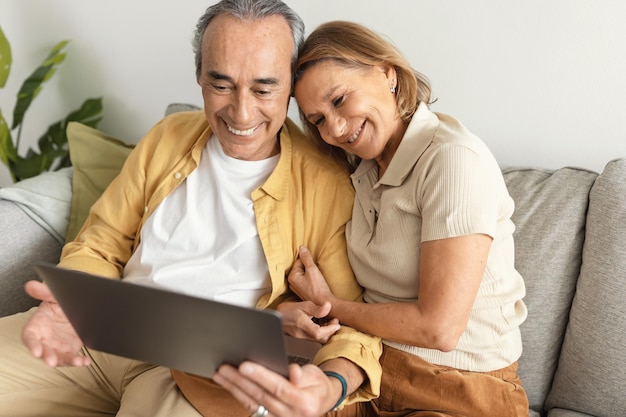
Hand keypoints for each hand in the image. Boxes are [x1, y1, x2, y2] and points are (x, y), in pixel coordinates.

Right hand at [21, 280, 90, 366]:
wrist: (73, 306)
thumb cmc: (58, 302)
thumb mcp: (52, 295)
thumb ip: (43, 292)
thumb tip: (30, 284)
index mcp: (36, 326)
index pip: (29, 337)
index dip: (32, 344)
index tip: (36, 351)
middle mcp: (44, 339)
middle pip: (44, 350)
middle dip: (47, 356)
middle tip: (52, 361)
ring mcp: (57, 346)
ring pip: (59, 357)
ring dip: (67, 361)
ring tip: (77, 361)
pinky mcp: (70, 349)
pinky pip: (73, 358)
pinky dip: (79, 361)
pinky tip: (86, 361)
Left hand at [213, 362, 338, 416]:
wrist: (320, 402)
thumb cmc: (317, 386)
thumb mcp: (316, 375)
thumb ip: (303, 374)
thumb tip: (293, 372)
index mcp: (303, 402)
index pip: (278, 388)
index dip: (261, 376)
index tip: (245, 365)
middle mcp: (290, 414)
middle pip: (261, 396)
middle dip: (240, 381)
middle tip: (225, 368)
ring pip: (252, 403)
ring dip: (234, 388)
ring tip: (220, 374)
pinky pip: (252, 407)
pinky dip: (239, 395)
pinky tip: (229, 384)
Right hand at [277, 301, 339, 342]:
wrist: (277, 316)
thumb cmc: (289, 309)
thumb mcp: (304, 305)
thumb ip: (317, 308)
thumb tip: (328, 306)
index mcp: (302, 324)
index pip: (319, 333)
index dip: (330, 329)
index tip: (336, 323)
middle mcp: (301, 334)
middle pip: (321, 339)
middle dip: (331, 331)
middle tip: (334, 321)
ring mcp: (301, 338)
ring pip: (318, 340)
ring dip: (326, 332)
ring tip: (329, 322)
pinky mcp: (301, 339)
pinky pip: (314, 339)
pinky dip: (321, 333)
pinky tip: (322, 325)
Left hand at [288, 246, 335, 306]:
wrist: (323, 303)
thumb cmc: (318, 288)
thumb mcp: (312, 269)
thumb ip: (306, 258)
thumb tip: (301, 248)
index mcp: (292, 276)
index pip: (299, 261)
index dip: (308, 262)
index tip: (314, 268)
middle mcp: (292, 282)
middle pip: (301, 267)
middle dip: (309, 268)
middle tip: (316, 274)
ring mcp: (297, 287)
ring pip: (304, 274)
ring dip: (310, 274)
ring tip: (316, 279)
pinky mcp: (302, 291)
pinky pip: (305, 281)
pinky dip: (311, 280)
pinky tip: (316, 284)